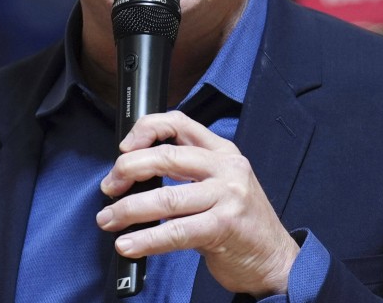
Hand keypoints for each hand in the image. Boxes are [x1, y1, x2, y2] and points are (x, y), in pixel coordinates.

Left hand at [98, 111, 299, 297]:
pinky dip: (146, 239)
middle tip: (110, 188)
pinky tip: (129, 245)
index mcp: (223, 152)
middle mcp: (227, 168)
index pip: (179, 123)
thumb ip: (187, 173)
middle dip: (128, 170)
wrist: (273, 258)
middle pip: (166, 156)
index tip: (124, 149)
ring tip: (109, 220)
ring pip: (166, 197)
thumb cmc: (241, 223)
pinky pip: (176, 231)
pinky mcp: (224, 226)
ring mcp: (228, 196)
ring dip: (128, 209)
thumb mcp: (220, 184)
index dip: (146, 129)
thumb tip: (135, 174)